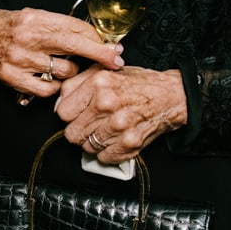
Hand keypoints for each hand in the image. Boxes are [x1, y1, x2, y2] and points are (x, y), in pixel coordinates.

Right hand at [0, 9, 121, 101]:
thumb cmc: (2, 26)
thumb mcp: (29, 16)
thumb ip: (56, 25)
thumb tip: (90, 37)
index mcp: (35, 18)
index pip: (76, 28)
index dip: (98, 39)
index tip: (112, 46)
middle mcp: (29, 37)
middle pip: (76, 47)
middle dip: (100, 55)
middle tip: (115, 61)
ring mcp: (21, 59)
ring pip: (65, 71)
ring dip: (70, 71)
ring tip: (61, 66)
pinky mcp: (14, 78)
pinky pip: (48, 89)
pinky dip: (54, 87)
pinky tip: (49, 79)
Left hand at [56, 66, 188, 162]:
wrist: (170, 96)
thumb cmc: (137, 84)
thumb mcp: (105, 71)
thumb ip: (77, 84)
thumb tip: (59, 102)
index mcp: (98, 84)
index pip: (63, 113)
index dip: (69, 115)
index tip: (77, 114)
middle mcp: (107, 104)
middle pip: (72, 134)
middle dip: (79, 131)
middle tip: (91, 125)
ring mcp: (118, 126)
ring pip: (87, 147)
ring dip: (94, 142)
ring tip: (106, 130)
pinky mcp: (130, 143)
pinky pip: (104, 158)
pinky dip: (108, 152)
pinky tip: (115, 139)